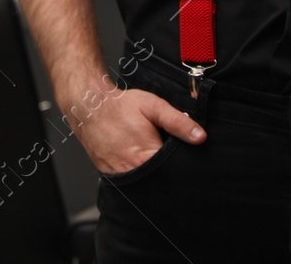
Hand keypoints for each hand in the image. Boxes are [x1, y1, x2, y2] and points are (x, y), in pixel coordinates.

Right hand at [64, 86, 205, 175]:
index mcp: (147, 157)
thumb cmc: (121, 106)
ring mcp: (119, 178)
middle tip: (166, 154)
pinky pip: (130, 184)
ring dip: (153, 175)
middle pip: (160, 182)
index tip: (185, 159)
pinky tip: (137, 161)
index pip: (174, 173)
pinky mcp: (110, 178)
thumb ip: (178, 122)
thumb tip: (201, 137)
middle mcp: (133, 172)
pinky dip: (138, 175)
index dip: (182, 167)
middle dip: (168, 172)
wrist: (89, 107)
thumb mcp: (154, 107)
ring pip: (145, 185)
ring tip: (150, 156)